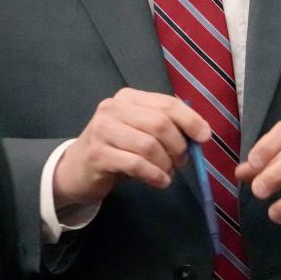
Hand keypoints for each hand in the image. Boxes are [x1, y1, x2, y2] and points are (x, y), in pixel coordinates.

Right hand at [53, 89, 209, 208]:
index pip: (166, 103)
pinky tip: (160, 181)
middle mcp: (114, 108)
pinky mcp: (98, 154)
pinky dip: (154, 175)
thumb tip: (200, 133)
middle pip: (160, 124)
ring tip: (167, 174)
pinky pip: (136, 164)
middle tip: (181, 163)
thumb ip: (165, 126)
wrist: (76, 169)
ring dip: (166, 164)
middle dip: (178, 146)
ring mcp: (103, 129)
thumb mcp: (139, 131)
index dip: (190, 119)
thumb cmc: (116, 149)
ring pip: (149, 145)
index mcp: (129, 97)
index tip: (205, 136)